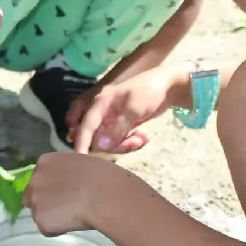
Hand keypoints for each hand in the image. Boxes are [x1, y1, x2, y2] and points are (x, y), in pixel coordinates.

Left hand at [23, 151, 137, 236]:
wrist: (104, 195)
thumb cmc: (102, 176)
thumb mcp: (80, 162)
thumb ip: (66, 171)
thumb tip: (69, 181)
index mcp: (45, 161)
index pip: (39, 176)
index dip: (51, 186)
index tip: (63, 192)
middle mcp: (34, 180)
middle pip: (31, 195)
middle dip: (44, 202)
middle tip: (64, 207)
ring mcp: (36, 201)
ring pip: (38, 213)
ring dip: (51, 216)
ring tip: (73, 216)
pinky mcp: (41, 221)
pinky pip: (46, 229)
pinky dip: (57, 230)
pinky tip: (74, 223)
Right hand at [68, 66, 183, 153]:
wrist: (166, 87)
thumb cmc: (148, 91)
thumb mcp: (134, 108)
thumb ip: (117, 128)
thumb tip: (100, 145)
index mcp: (99, 102)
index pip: (85, 125)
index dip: (81, 143)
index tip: (80, 158)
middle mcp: (99, 111)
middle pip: (94, 137)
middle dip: (114, 145)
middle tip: (135, 143)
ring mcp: (108, 119)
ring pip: (106, 142)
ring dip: (124, 144)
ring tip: (142, 138)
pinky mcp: (117, 126)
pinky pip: (116, 141)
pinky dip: (128, 143)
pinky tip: (143, 137)